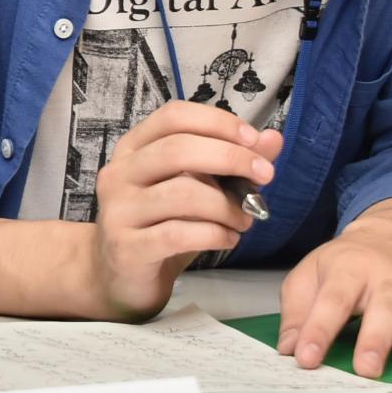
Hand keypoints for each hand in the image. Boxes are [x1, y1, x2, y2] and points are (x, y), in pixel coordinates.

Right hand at [87, 100, 278, 320]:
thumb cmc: (160, 224)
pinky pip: (178, 234)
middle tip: (265, 175)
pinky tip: (229, 239)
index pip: (174, 116)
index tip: (253, 139)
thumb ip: (230, 163)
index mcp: (134, 148)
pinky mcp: (127, 247)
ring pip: (182, 193)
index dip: (217, 122)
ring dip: (226, 205)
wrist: (118, 276)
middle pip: (177, 149)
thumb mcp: (195, 188)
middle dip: (230, 158)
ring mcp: (118, 210)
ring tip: (246, 219)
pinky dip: (214, 234)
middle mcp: (120, 172)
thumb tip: (272, 139)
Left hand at [275, 199, 391, 376]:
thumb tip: (289, 348)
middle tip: (367, 370)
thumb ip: (297, 311)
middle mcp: (387, 278)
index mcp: (348, 269)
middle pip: (384, 308)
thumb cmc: (346, 264)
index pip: (332, 301)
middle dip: (375, 340)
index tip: (307, 359)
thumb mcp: (311, 274)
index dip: (318, 330)